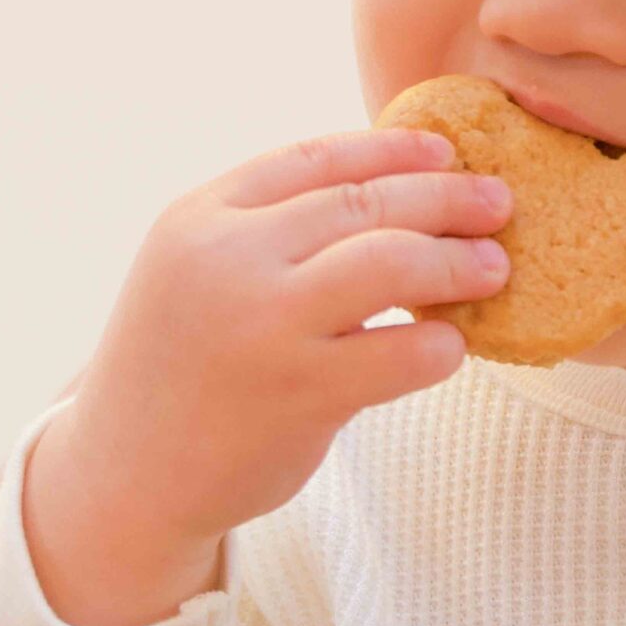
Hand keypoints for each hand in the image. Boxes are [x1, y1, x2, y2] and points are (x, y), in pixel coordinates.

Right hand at [23, 127, 509, 625]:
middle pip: (365, 204)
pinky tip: (452, 346)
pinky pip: (401, 352)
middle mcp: (228, 261)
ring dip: (458, 261)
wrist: (126, 474)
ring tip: (495, 267)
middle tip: (498, 202)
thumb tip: (396, 187)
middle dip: (446, 197)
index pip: (315, 160)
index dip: (392, 150)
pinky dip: (441, 344)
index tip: (446, 151)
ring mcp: (265, 327)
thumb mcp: (198, 272)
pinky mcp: (300, 394)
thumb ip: (271, 230)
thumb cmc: (185, 365)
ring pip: (392, 264)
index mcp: (201, 218)